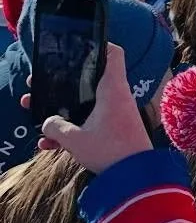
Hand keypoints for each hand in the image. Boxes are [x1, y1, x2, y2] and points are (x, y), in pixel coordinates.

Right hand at [36, 45, 151, 173]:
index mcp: (112, 89)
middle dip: (62, 84)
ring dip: (61, 111)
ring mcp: (115, 114)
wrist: (135, 177)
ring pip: (84, 105)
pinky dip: (71, 131)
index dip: (99, 44)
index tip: (80, 46)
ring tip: (34, 114)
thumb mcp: (75, 139)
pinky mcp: (113, 130)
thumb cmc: (111, 151)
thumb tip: (47, 122)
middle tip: (40, 85)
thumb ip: (56, 128)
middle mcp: (115, 97)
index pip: (113, 54)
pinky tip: (48, 146)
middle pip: (88, 81)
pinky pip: (88, 124)